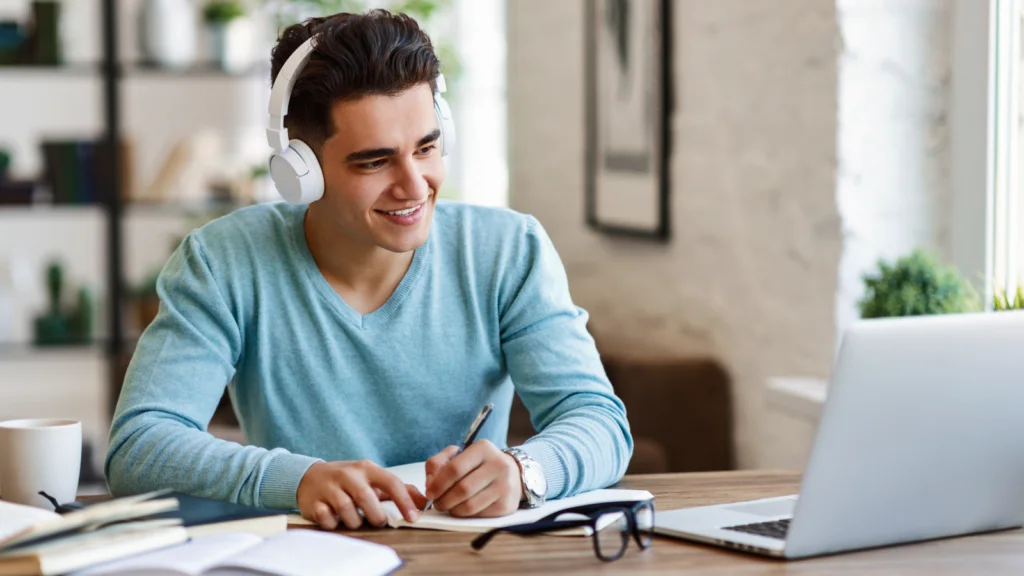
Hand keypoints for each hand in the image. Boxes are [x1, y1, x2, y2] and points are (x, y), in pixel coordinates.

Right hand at [296, 460, 425, 529]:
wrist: (310, 476)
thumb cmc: (348, 480)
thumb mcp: (373, 478)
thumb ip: (399, 489)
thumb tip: (423, 502)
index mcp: (366, 468)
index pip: (390, 481)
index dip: (403, 500)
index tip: (413, 517)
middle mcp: (348, 475)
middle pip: (366, 497)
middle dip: (376, 515)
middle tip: (379, 521)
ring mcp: (329, 487)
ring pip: (346, 510)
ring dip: (355, 521)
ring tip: (355, 520)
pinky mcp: (314, 501)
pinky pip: (327, 518)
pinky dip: (334, 524)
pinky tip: (335, 519)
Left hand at [424, 440, 523, 517]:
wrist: (513, 475)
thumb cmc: (479, 465)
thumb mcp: (459, 455)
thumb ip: (438, 463)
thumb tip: (430, 484)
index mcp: (483, 448)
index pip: (454, 468)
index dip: (438, 484)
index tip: (429, 493)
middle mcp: (498, 465)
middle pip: (462, 489)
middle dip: (444, 500)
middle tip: (437, 504)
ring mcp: (505, 485)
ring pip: (470, 505)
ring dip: (453, 510)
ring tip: (448, 507)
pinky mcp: (507, 504)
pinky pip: (479, 515)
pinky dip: (466, 515)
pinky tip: (463, 509)